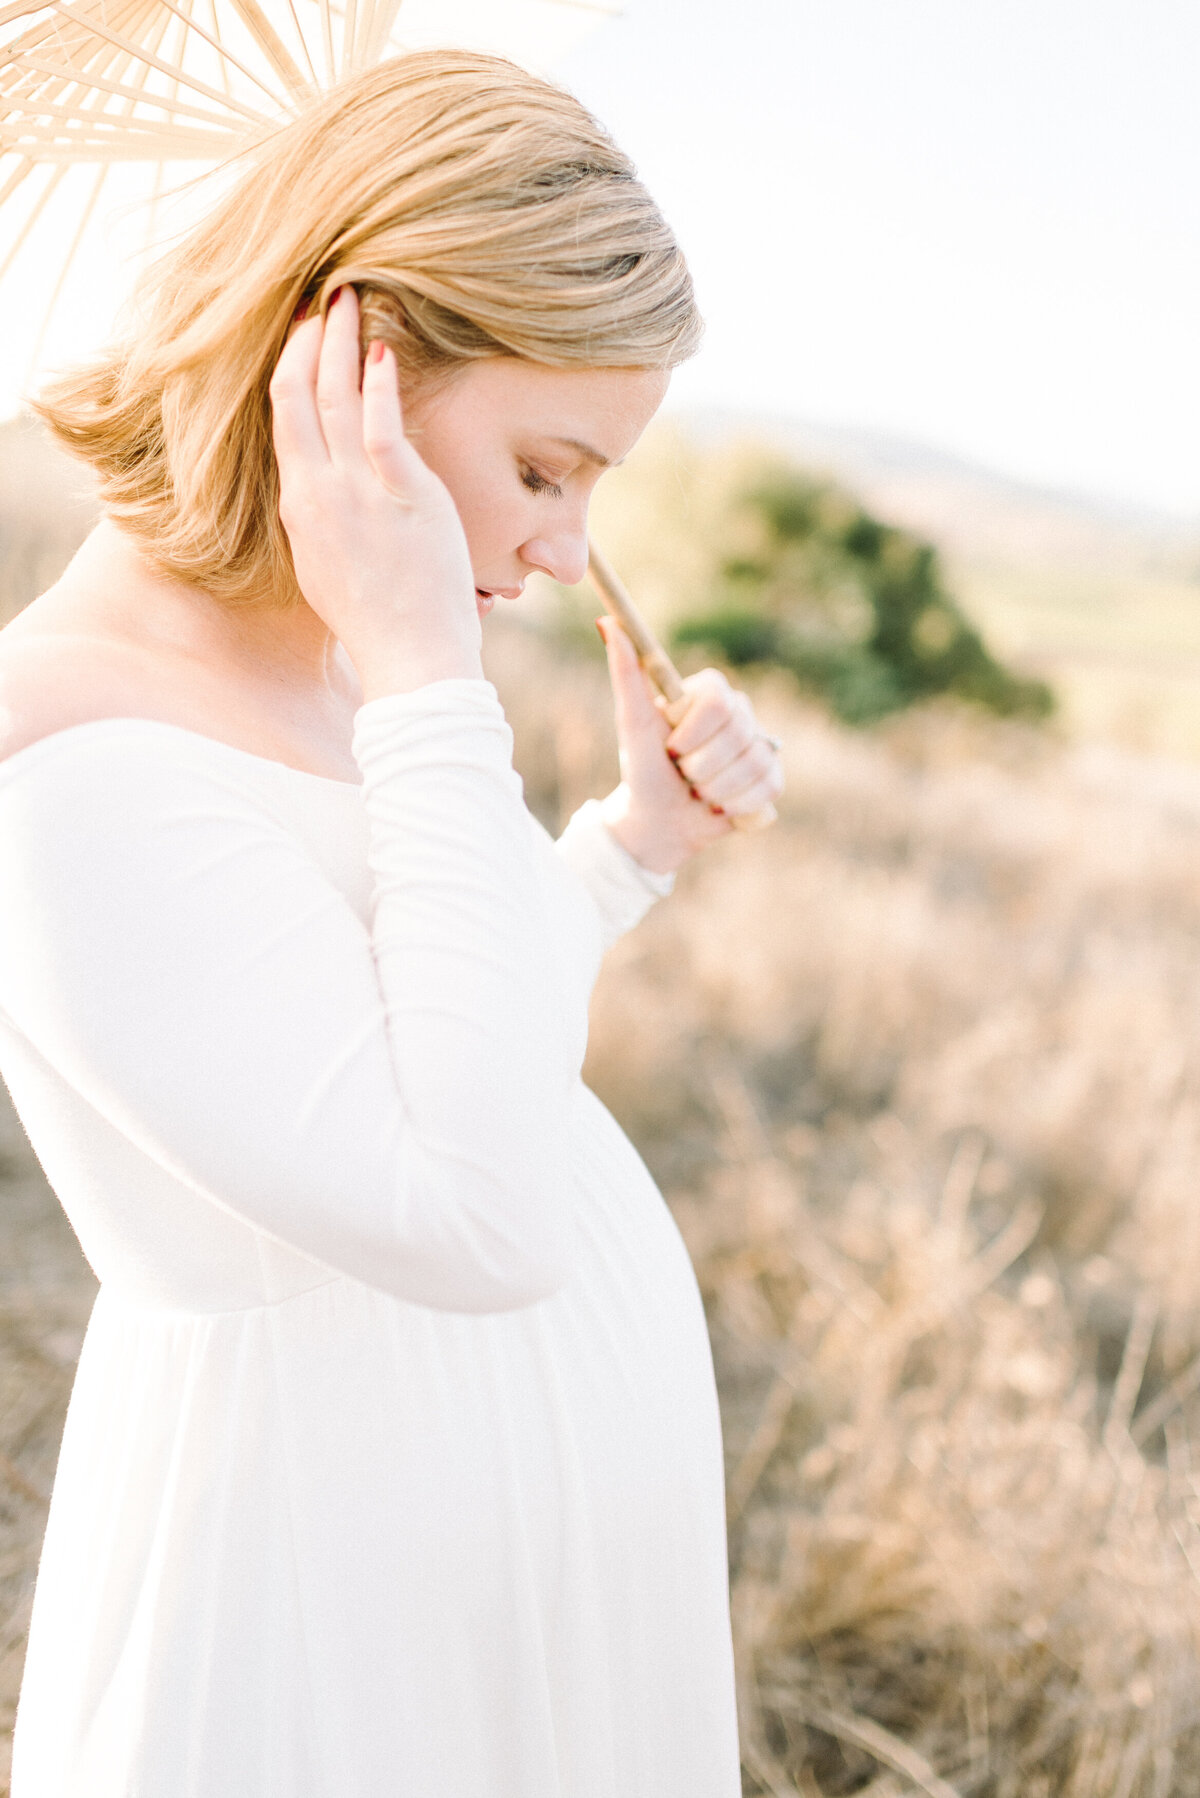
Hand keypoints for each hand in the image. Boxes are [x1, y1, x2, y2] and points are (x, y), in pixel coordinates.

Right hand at [269, 287, 482, 696]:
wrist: (410, 658)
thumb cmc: (378, 620)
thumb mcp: (326, 566)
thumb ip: (320, 519)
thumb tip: (317, 488)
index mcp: (299, 508)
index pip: (284, 420)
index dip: (290, 369)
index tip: (302, 334)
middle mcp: (320, 494)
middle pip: (298, 396)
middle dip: (308, 339)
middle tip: (323, 297)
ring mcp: (360, 494)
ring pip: (336, 399)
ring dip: (341, 343)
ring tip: (351, 300)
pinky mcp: (405, 498)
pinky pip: (383, 429)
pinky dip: (379, 386)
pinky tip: (383, 352)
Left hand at [595, 616, 783, 874]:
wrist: (659, 821)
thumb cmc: (643, 768)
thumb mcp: (632, 723)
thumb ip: (625, 673)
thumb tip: (607, 623)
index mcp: (710, 693)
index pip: (719, 700)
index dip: (695, 731)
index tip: (672, 748)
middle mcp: (740, 713)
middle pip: (737, 734)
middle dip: (700, 766)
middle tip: (682, 773)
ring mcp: (760, 745)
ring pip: (753, 764)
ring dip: (715, 789)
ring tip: (698, 791)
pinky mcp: (773, 777)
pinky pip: (769, 786)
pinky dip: (737, 805)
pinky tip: (720, 806)